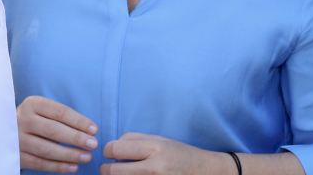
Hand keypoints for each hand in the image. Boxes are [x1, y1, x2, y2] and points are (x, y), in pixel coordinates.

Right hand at [17, 95, 98, 172]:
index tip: (94, 129)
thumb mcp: (43, 110)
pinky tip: (72, 167)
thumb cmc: (35, 119)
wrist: (5, 130)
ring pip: (47, 149)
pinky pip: (39, 163)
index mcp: (33, 104)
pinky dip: (58, 167)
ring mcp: (17, 139)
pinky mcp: (15, 156)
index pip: (60, 112)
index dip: (79, 121)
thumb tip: (89, 129)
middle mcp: (23, 120)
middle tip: (93, 144)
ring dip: (69, 155)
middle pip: (54, 130)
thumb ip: (61, 116)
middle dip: (76, 138)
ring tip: (86, 157)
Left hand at [101, 133, 230, 173]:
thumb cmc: (181, 154)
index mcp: (154, 148)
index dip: (108, 150)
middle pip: (113, 170)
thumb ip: (137, 140)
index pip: (116, 148)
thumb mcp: (161, 140)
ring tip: (121, 173)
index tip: (110, 153)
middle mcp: (154, 167)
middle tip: (108, 168)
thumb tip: (113, 146)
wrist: (205, 172)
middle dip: (106, 169)